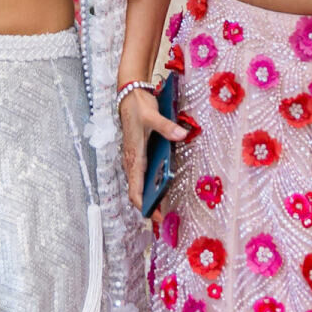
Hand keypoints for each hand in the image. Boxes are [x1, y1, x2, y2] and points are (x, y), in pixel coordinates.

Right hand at [119, 87, 187, 212]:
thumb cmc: (138, 107)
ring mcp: (134, 158)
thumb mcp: (153, 115)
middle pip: (137, 191)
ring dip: (150, 195)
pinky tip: (164, 185)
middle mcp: (132, 161)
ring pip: (140, 184)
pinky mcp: (138, 154)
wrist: (129, 95)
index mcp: (134, 156)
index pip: (135, 189)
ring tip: (166, 205)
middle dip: (150, 205)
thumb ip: (167, 127)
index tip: (157, 216)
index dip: (145, 206)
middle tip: (166, 215)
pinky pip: (143, 175)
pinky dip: (151, 184)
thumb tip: (182, 135)